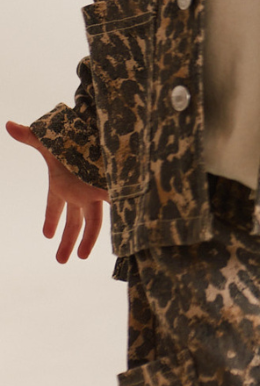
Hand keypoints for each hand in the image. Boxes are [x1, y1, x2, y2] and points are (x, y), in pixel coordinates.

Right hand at [6, 121, 108, 262]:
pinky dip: (120, 221)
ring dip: (86, 240)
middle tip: (61, 261)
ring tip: (79, 258)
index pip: (55, 206)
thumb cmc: (75, 136)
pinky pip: (117, 208)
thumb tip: (9, 124)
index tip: (46, 235)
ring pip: (92, 222)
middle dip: (67, 240)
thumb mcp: (51, 140)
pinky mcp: (113, 190)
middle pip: (74, 221)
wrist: (101, 132)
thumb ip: (31, 137)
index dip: (50, 219)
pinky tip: (122, 238)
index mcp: (64, 183)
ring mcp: (97, 192)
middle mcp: (80, 191)